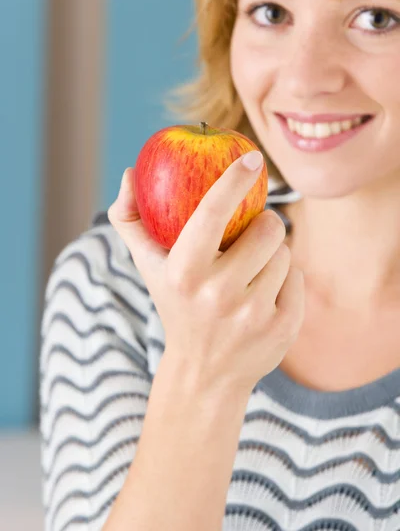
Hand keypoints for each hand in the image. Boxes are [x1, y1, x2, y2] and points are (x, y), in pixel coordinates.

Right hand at [107, 152, 304, 395]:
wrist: (204, 373)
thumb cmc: (175, 305)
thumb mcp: (148, 266)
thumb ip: (131, 219)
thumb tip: (128, 174)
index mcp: (183, 273)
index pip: (210, 213)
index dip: (233, 180)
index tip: (252, 159)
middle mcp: (217, 295)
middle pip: (268, 228)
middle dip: (264, 223)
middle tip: (251, 235)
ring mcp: (252, 315)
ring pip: (285, 252)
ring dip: (272, 254)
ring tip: (250, 274)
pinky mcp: (282, 329)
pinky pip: (297, 278)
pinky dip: (285, 280)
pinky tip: (263, 298)